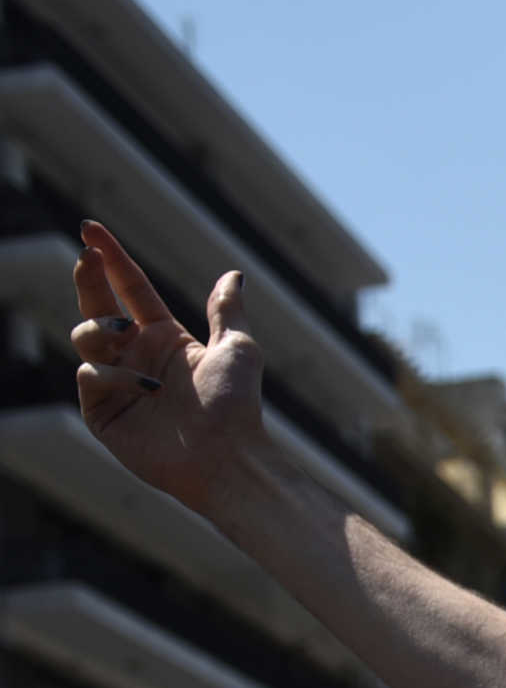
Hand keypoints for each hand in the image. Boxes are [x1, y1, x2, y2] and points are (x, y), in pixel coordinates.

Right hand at [69, 220, 264, 512]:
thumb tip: (233, 274)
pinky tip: (145, 387)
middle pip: (99, 306)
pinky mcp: (103, 413)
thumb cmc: (237, 406)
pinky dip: (112, 373)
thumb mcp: (238, 348)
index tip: (90, 229)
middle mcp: (137, 357)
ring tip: (124, 330)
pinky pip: (90, 376)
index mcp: (165, 338)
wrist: (228, 458)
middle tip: (87, 256)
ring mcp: (117, 384)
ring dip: (99, 326)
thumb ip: (226, 310)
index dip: (111, 259)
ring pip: (85, 336)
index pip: (130, 289)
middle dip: (89, 279)